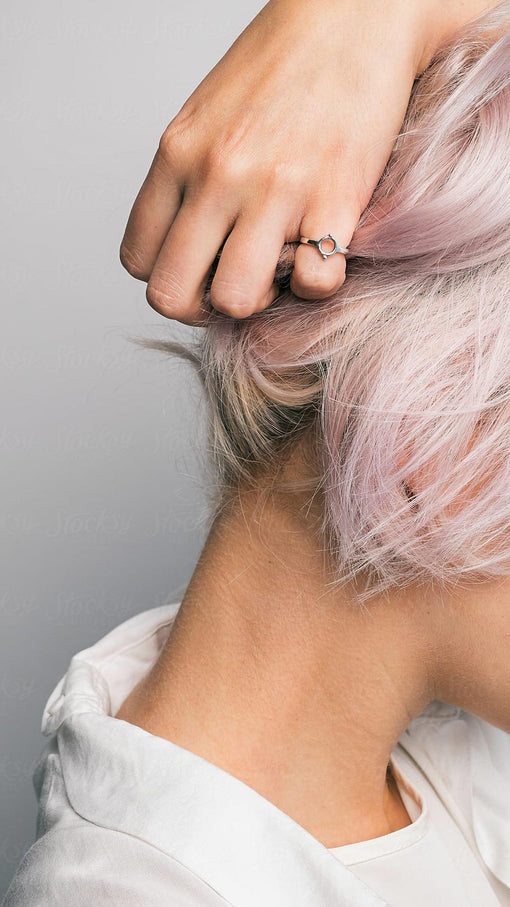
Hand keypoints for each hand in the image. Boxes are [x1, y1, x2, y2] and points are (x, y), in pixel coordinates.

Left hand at [119, 0, 495, 325]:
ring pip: (235, 300)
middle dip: (202, 306)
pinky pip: (314, 285)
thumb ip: (188, 178)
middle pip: (172, 294)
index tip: (200, 268)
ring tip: (281, 268)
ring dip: (259, 300)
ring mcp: (274, 188)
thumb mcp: (207, 115)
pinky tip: (327, 253)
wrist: (358, 14)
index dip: (169, 278)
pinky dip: (321, 285)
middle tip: (235, 283)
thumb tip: (191, 247)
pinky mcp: (336, 197)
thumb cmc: (283, 65)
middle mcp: (217, 174)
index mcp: (178, 153)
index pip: (138, 260)